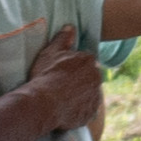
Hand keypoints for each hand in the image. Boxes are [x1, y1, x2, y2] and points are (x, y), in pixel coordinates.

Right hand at [22, 25, 109, 140]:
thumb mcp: (50, 53)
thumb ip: (62, 39)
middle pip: (90, 77)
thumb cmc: (45, 75)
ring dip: (81, 95)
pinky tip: (66, 110)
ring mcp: (95, 96)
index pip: (85, 61)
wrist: (42, 103)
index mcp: (89, 61)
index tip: (63, 72)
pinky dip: (80, 110)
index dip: (74, 67)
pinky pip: (87, 110)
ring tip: (63, 99)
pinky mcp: (91, 113)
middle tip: (62, 86)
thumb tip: (70, 27)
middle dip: (80, 80)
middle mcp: (97, 77)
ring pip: (89, 93)